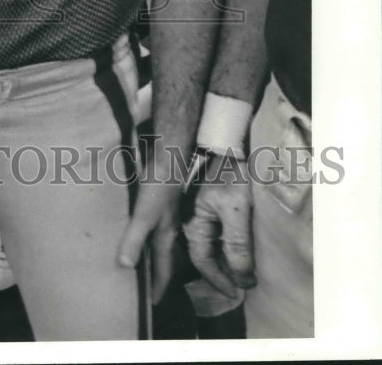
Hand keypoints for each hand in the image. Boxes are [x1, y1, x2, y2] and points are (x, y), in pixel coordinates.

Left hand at [118, 177, 180, 303]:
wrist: (167, 155)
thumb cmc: (158, 185)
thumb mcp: (144, 214)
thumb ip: (135, 238)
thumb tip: (125, 265)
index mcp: (166, 235)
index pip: (164, 269)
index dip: (158, 286)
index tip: (153, 303)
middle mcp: (166, 228)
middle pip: (161, 257)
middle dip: (154, 273)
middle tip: (144, 288)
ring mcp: (162, 214)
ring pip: (154, 240)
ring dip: (147, 253)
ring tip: (136, 262)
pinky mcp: (155, 201)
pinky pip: (148, 224)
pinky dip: (141, 232)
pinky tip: (131, 229)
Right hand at [183, 154, 255, 297]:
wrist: (231, 143)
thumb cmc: (231, 172)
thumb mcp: (237, 209)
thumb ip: (238, 244)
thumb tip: (242, 277)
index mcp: (193, 221)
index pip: (202, 260)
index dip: (219, 279)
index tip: (236, 292)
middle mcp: (194, 220)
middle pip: (204, 256)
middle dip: (221, 274)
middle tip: (240, 288)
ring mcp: (203, 213)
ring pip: (211, 247)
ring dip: (225, 263)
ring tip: (243, 275)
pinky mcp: (214, 207)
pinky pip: (218, 236)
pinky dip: (228, 249)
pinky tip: (239, 253)